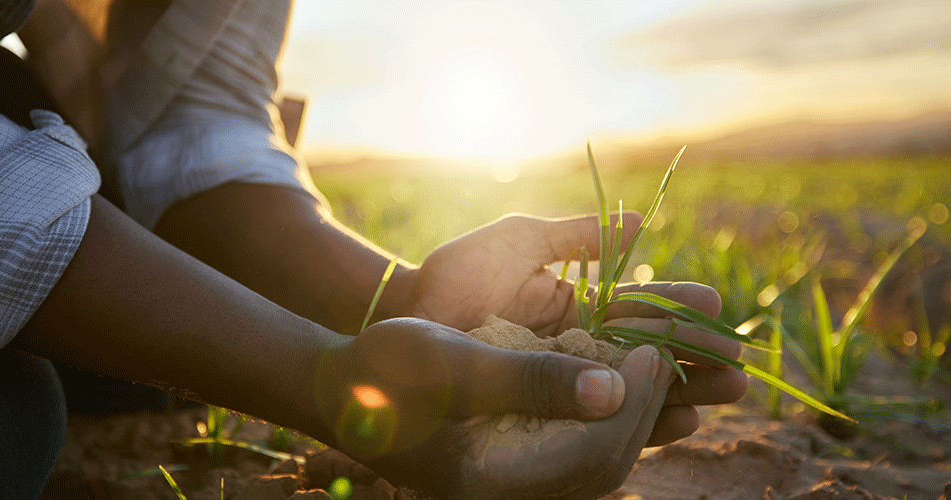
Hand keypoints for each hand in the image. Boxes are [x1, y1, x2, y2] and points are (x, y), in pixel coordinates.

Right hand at [316, 318, 671, 498]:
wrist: (341, 387)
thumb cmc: (384, 370)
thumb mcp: (453, 364)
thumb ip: (529, 380)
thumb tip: (610, 390)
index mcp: (489, 480)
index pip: (589, 454)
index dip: (631, 404)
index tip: (650, 351)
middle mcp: (507, 492)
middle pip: (601, 462)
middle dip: (645, 409)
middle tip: (663, 353)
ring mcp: (510, 481)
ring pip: (595, 456)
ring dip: (634, 411)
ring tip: (658, 364)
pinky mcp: (513, 461)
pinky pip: (576, 444)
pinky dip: (604, 411)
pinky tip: (619, 377)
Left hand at [404, 213, 746, 445]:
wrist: (408, 313)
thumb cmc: (459, 271)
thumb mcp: (520, 241)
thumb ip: (578, 236)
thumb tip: (642, 221)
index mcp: (580, 302)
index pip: (642, 308)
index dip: (680, 309)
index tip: (717, 308)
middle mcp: (581, 343)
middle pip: (650, 354)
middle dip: (696, 359)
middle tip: (739, 366)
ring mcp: (565, 377)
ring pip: (634, 389)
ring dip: (681, 393)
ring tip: (724, 394)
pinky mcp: (546, 407)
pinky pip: (599, 419)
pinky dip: (640, 422)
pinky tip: (676, 424)